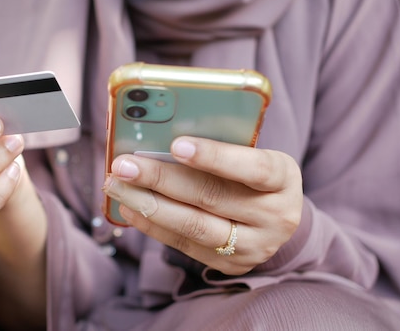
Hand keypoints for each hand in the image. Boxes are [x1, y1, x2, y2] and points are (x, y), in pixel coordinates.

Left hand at [103, 137, 302, 274]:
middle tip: (124, 165)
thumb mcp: (251, 153)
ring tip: (116, 186)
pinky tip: (128, 209)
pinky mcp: (230, 264)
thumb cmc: (253, 173)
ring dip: (148, 204)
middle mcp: (275, 215)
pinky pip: (184, 245)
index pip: (253, 168)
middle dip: (161, 178)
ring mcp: (254, 245)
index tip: (176, 144)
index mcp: (283, 177)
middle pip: (211, 197)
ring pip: (194, 226)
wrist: (277, 219)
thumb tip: (160, 136)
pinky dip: (152, 225)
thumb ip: (219, 145)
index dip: (214, 156)